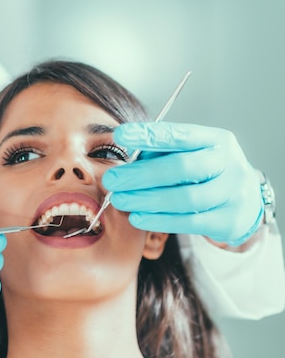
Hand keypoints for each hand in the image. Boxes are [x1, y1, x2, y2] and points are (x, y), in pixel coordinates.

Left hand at [103, 122, 263, 244]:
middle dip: (141, 175)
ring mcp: (232, 193)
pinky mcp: (228, 221)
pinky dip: (159, 220)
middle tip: (112, 180)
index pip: (180, 135)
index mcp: (217, 140)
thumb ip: (164, 154)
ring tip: (120, 200)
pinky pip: (189, 222)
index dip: (149, 135)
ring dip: (146, 200)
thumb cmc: (207, 174)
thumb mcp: (192, 155)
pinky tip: (138, 217)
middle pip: (180, 168)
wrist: (246, 203)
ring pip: (184, 198)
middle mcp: (229, 164)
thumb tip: (127, 159)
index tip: (120, 135)